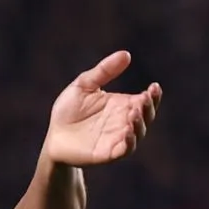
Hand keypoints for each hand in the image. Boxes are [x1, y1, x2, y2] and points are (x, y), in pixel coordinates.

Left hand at [41, 52, 162, 169]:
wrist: (54, 136)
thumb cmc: (68, 110)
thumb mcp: (84, 85)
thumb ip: (104, 71)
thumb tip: (126, 54)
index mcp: (123, 105)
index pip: (145, 100)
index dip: (153, 95)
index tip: (154, 87)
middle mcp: (124, 121)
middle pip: (146, 115)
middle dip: (149, 107)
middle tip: (145, 98)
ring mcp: (117, 138)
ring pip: (138, 133)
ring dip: (140, 124)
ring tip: (135, 113)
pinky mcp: (108, 153)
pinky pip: (124, 150)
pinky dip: (129, 142)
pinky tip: (127, 131)